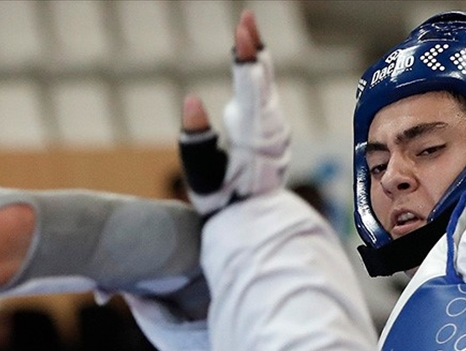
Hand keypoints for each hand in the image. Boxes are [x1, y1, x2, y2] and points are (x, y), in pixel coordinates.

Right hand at [179, 10, 289, 215]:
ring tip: (247, 25)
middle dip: (253, 48)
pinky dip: (258, 64)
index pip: (251, 94)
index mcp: (255, 138)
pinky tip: (253, 46)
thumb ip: (197, 142)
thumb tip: (191, 101)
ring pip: (266, 81)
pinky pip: (265, 87)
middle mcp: (271, 127)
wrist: (253, 217)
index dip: (247, 64)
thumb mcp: (205, 179)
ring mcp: (274, 124)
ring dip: (255, 51)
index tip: (243, 38)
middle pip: (262, 80)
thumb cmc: (224, 199)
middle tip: (246, 19)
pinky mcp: (270, 123)